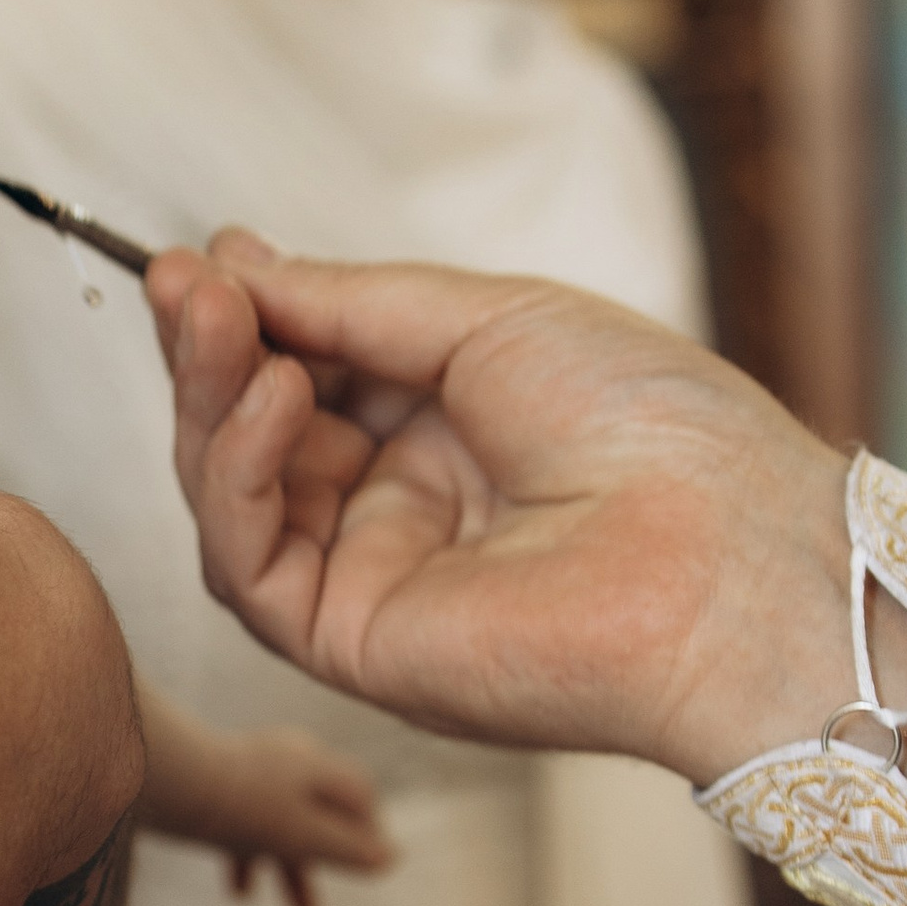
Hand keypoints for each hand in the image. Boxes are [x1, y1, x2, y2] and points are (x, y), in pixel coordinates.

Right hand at [149, 239, 855, 787]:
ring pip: (236, 499)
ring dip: (211, 402)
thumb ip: (348, 304)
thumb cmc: (653, 427)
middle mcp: (404, 511)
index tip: (202, 260)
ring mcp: (375, 580)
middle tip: (180, 282)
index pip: (305, 375)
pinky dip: (240, 475)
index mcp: (449, 435)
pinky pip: (249, 564)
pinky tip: (275, 398)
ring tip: (217, 321)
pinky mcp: (353, 645)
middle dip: (211, 354)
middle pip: (255, 436)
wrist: (726, 552)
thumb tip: (232, 262)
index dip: (248, 320)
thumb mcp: (488, 321)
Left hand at [220, 728, 392, 905]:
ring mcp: (247, 771)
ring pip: (281, 825)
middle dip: (328, 862)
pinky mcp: (213, 787)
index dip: (370, 831)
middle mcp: (285, 761)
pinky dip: (250, 860)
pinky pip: (243, 826)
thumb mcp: (304, 835)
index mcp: (314, 765)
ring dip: (291, 870)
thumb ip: (348, 848)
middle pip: (320, 813)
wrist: (161, 780)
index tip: (372, 864)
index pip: (360, 793)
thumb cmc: (240, 808)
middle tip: (346, 895)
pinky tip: (240, 894)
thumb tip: (393, 858)